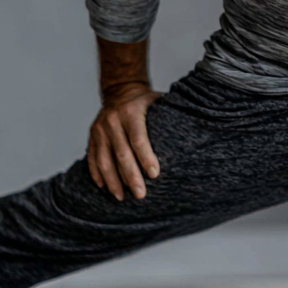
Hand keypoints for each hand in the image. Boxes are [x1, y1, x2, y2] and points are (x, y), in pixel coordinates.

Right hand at [87, 81, 162, 200]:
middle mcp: (113, 120)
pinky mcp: (92, 136)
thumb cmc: (145, 100)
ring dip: (113, 181)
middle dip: (131, 176)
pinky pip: (93, 157)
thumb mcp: (158, 101)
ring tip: (122, 197)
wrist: (120, 89)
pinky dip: (97, 173)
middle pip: (122, 153)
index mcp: (131, 112)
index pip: (138, 138)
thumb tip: (195, 130)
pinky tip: (104, 187)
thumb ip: (171, 114)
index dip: (146, 157)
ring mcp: (99, 129)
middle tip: (141, 194)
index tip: (154, 174)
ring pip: (104, 159)